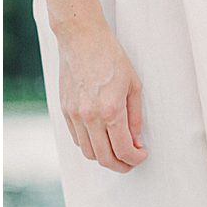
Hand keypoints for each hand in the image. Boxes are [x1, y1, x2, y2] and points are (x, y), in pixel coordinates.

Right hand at [56, 22, 147, 172]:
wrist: (83, 41)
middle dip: (121, 165)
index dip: (135, 159)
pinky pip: (76, 138)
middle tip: (131, 162)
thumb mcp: (134, 87)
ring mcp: (74, 114)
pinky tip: (102, 139)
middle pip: (104, 157)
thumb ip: (135, 117)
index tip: (142, 156)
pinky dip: (90, 145)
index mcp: (111, 110)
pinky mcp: (64, 110)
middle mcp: (90, 116)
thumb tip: (136, 140)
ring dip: (104, 157)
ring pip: (88, 151)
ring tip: (118, 152)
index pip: (123, 149)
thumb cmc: (112, 59)